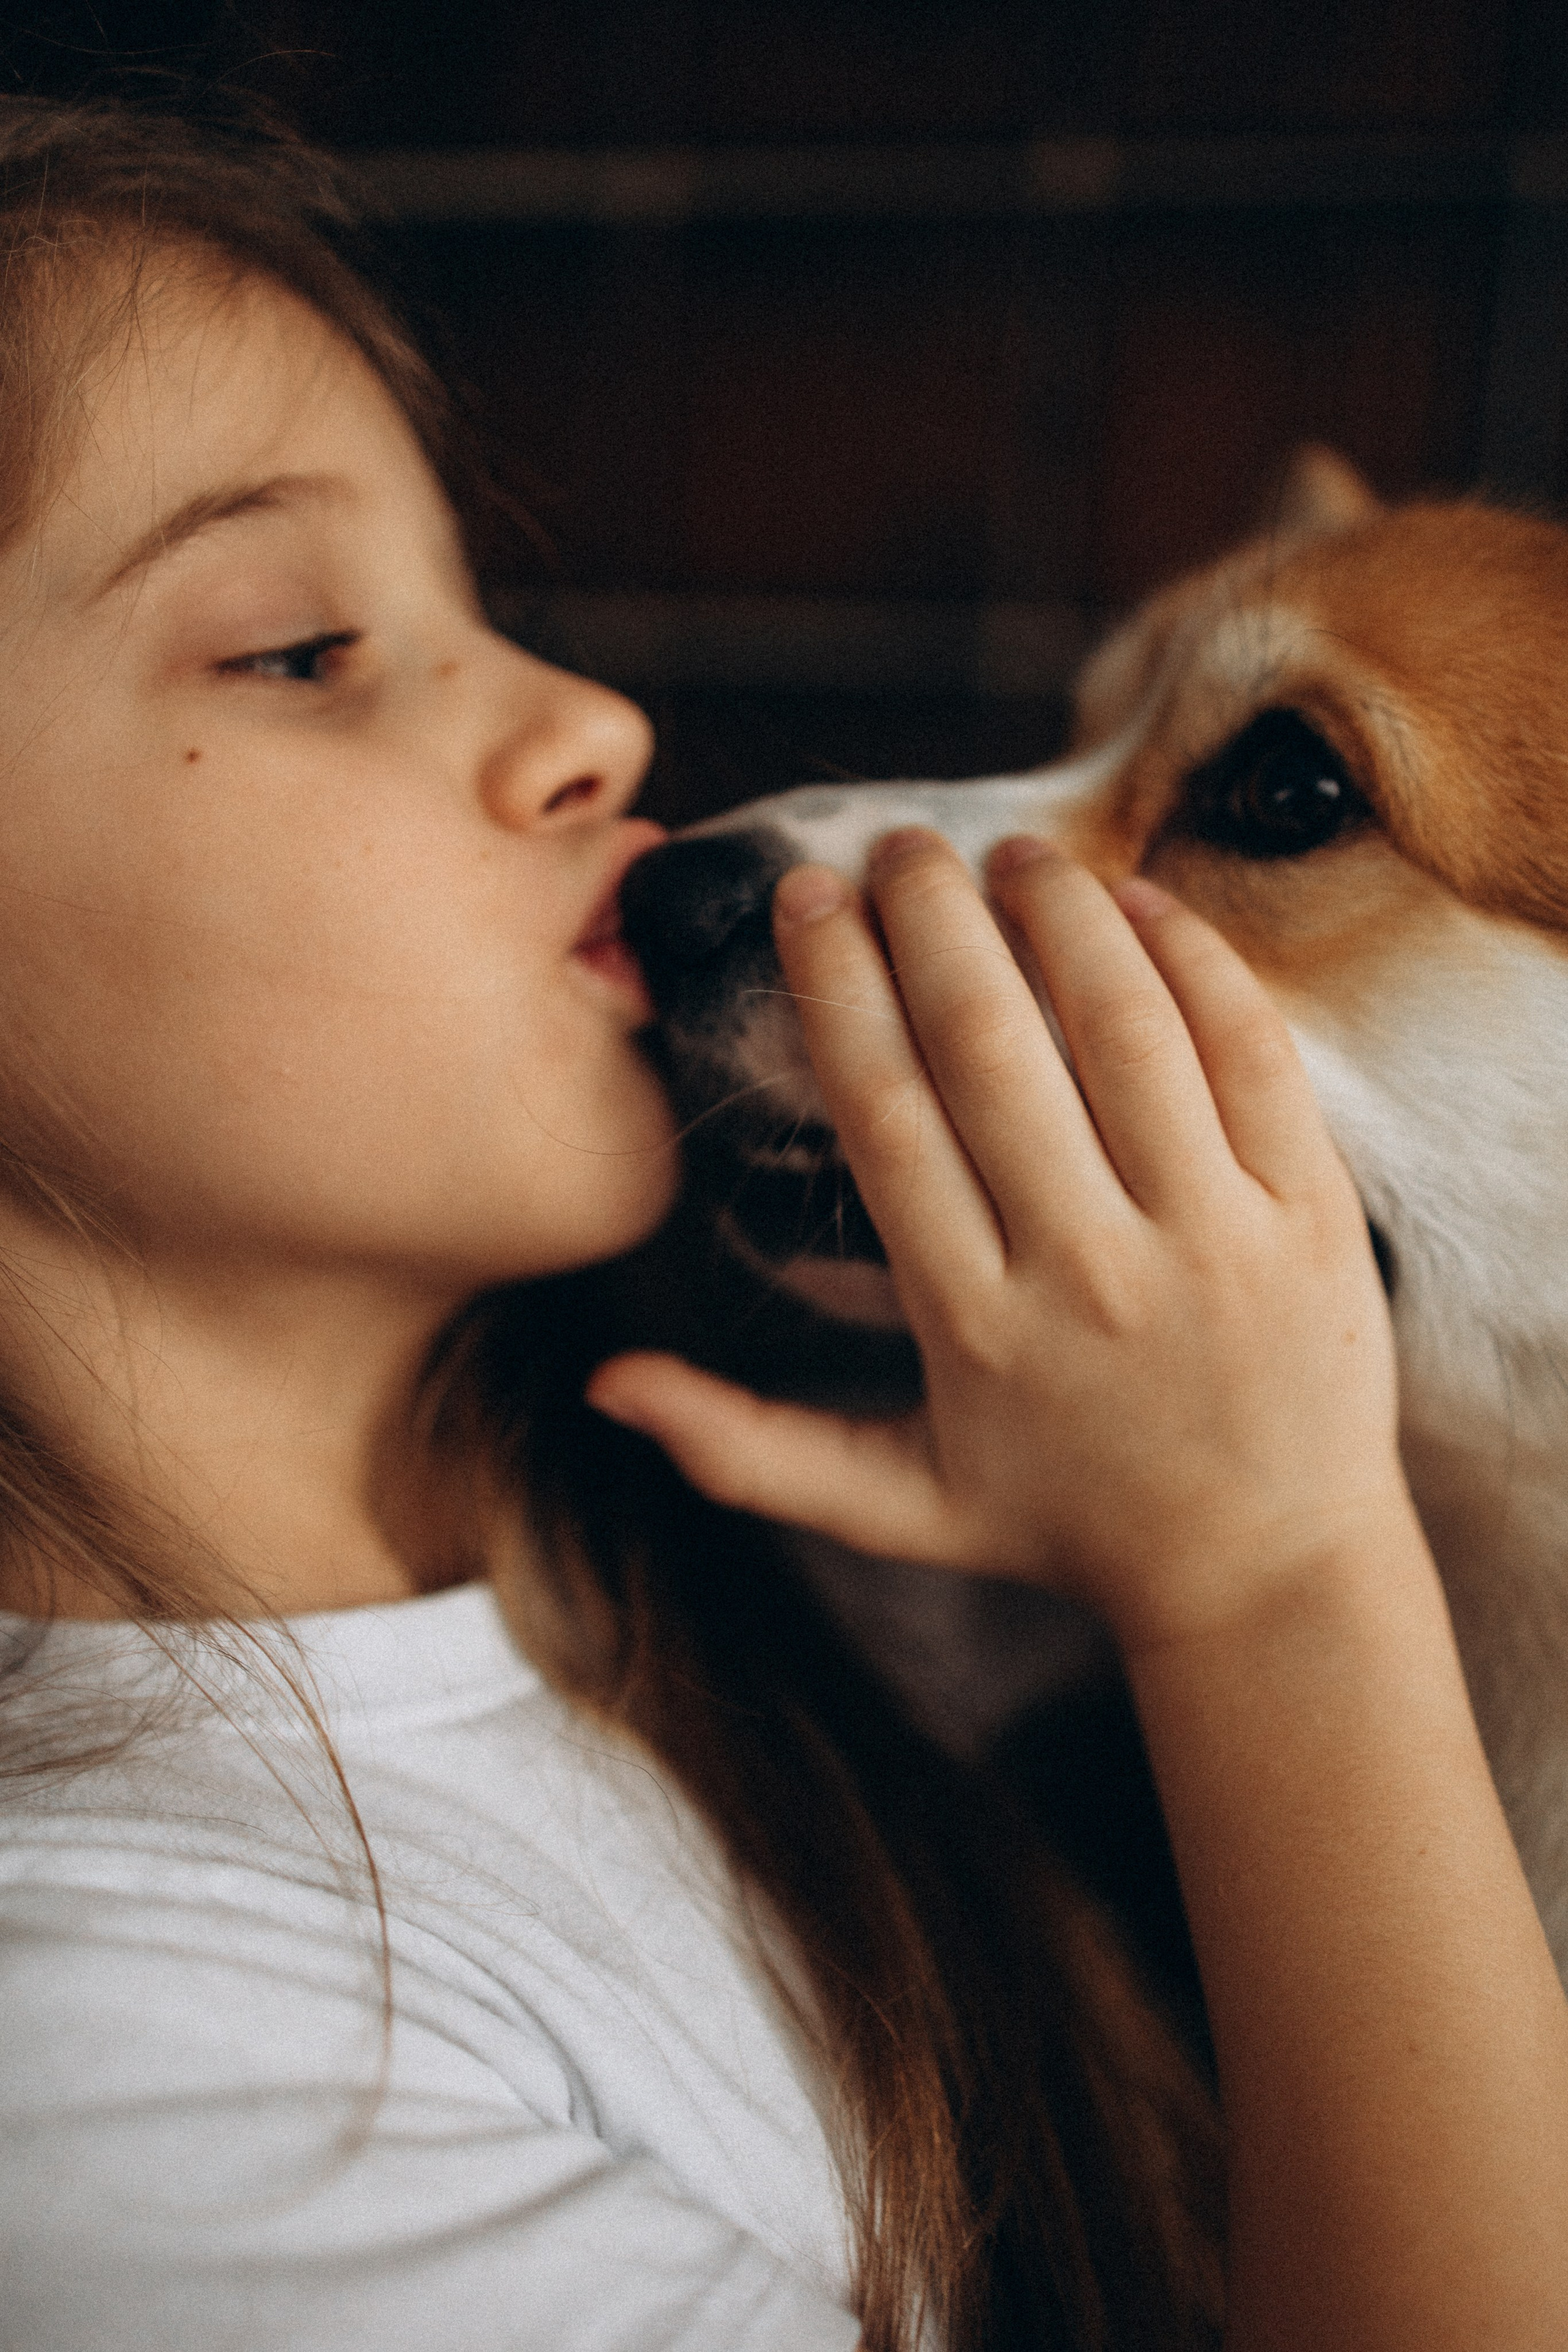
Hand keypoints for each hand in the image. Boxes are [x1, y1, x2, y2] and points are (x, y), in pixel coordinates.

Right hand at [588, 829, 1407, 1654]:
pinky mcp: (1310, 1216)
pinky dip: (1196, 962)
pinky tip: (1141, 903)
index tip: (807, 897)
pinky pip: (1251, 1055)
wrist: (1266, 1574)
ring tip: (1014, 853)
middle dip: (930, 919)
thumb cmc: (1068, 1523)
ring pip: (1121, 1029)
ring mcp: (1210, 1237)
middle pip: (990, 1048)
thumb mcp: (895, 1504)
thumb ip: (746, 1448)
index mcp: (971, 1323)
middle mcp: (1085, 1271)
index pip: (886, 1114)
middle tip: (901, 845)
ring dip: (1059, 914)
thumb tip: (605, 1384)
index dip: (836, 987)